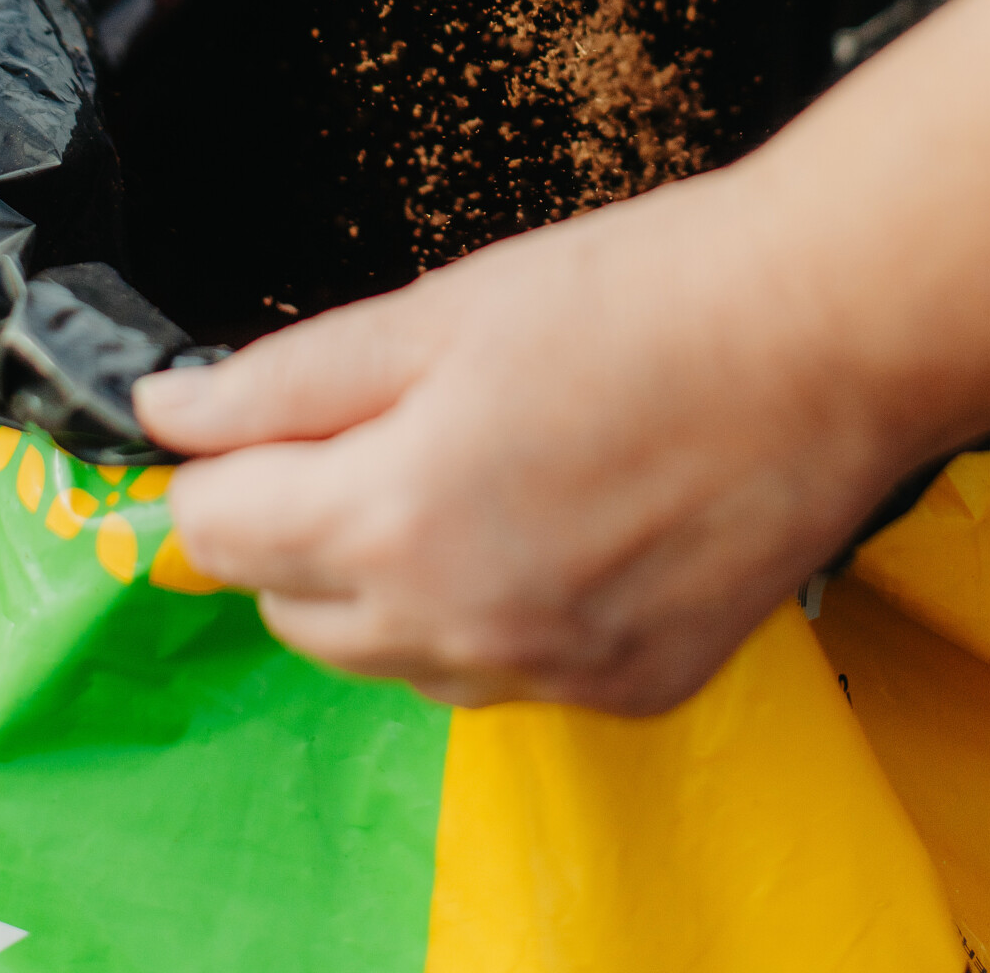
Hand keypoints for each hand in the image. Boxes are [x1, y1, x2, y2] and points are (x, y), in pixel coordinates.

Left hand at [132, 164, 899, 714]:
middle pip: (289, 606)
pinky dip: (492, 610)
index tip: (259, 413)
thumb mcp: (436, 310)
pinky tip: (552, 516)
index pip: (213, 528)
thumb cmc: (640, 298)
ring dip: (384, 576)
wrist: (824, 339)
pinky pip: (498, 673)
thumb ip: (283, 378)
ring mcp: (547, 676)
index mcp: (393, 521)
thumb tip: (165, 412)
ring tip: (470, 461)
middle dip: (295, 520)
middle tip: (376, 421)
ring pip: (389, 653)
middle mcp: (459, 630)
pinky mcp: (626, 691)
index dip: (218, 458)